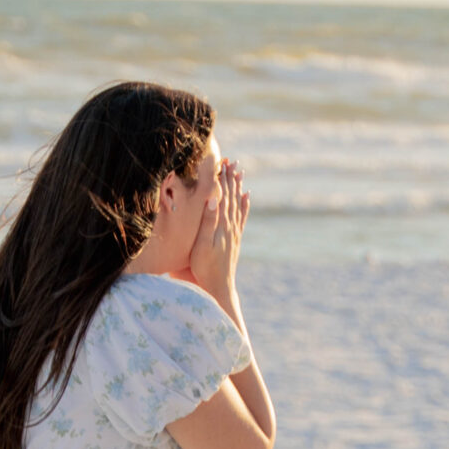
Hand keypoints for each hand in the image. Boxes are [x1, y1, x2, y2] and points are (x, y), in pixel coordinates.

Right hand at [185, 159, 247, 309]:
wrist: (219, 287)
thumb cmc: (205, 268)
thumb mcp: (202, 245)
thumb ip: (208, 222)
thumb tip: (212, 199)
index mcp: (221, 225)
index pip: (222, 196)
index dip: (222, 179)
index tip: (221, 162)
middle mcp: (231, 226)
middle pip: (231, 197)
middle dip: (230, 178)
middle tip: (231, 161)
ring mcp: (234, 232)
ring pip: (237, 204)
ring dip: (237, 187)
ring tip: (239, 173)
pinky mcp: (235, 239)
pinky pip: (241, 217)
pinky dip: (244, 204)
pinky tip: (247, 196)